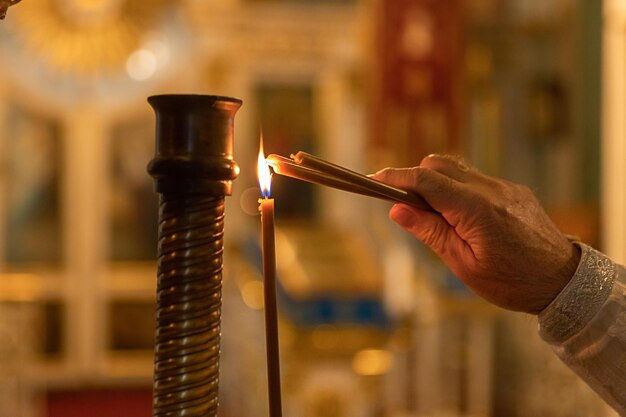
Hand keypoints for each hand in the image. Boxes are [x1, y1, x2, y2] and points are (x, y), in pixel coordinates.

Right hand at [373, 154, 580, 313]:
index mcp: (475, 209)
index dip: (395, 177)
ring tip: (438, 218)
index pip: (425, 180)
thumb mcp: (463, 264)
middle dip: (415, 178)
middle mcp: (490, 189)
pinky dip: (458, 191)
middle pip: (438, 163)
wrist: (563, 281)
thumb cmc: (512, 282)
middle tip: (407, 207)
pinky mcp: (513, 190)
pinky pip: (475, 180)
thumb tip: (397, 209)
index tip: (374, 179)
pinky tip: (464, 220)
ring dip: (437, 184)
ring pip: (457, 169)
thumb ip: (430, 231)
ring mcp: (504, 187)